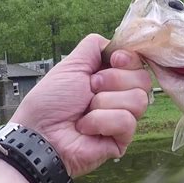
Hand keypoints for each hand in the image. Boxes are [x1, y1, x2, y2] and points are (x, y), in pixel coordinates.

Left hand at [11, 34, 150, 177]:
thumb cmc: (50, 103)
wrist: (40, 134)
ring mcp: (123, 119)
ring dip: (104, 102)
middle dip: (113, 81)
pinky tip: (87, 128)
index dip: (130, 60)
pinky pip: (127, 121)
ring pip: (139, 100)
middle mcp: (120, 97)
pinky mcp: (122, 139)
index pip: (138, 63)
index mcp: (110, 78)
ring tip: (85, 112)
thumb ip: (94, 48)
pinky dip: (101, 121)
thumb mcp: (71, 65)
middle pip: (143, 79)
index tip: (115, 60)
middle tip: (89, 89)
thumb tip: (116, 43)